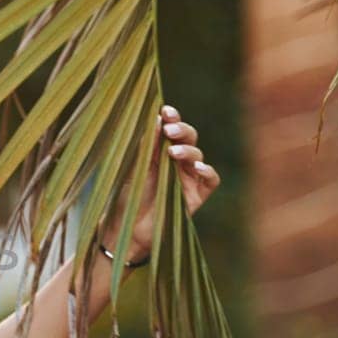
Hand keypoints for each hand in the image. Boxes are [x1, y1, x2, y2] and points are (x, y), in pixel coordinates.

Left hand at [108, 104, 221, 256]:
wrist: (127, 226)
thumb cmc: (129, 195)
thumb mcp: (135, 168)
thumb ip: (146, 145)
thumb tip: (155, 118)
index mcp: (160, 150)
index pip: (172, 128)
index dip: (172, 117)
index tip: (165, 111)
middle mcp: (177, 161)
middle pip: (189, 138)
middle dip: (181, 130)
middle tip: (168, 130)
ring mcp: (188, 178)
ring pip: (198, 156)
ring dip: (187, 150)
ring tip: (172, 152)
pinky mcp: (197, 196)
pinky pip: (210, 179)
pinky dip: (207, 171)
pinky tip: (196, 168)